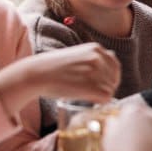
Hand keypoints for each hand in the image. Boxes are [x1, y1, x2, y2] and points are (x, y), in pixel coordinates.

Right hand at [0, 43, 120, 114]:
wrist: (37, 74)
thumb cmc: (54, 67)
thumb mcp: (77, 55)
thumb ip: (93, 57)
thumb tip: (111, 57)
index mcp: (96, 48)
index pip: (115, 65)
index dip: (110, 77)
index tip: (102, 84)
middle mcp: (98, 58)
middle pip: (114, 79)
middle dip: (107, 87)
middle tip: (93, 93)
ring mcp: (95, 72)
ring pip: (110, 89)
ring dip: (101, 95)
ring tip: (86, 95)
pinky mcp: (91, 86)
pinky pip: (106, 98)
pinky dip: (99, 102)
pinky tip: (88, 100)